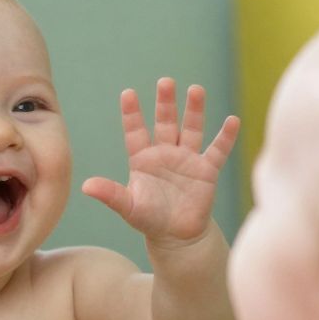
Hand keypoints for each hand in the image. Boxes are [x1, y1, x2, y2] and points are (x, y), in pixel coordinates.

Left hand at [82, 79, 239, 247]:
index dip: (132, 113)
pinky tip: (233, 120)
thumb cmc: (150, 220)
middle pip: (165, 122)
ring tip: (196, 89)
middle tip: (165, 82)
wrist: (177, 236)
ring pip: (191, 129)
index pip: (136, 131)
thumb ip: (111, 194)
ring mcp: (187, 159)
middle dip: (165, 103)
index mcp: (143, 159)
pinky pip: (217, 150)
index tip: (128, 93)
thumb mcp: (129, 207)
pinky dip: (225, 137)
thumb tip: (85, 186)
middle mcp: (165, 153)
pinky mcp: (207, 170)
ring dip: (194, 110)